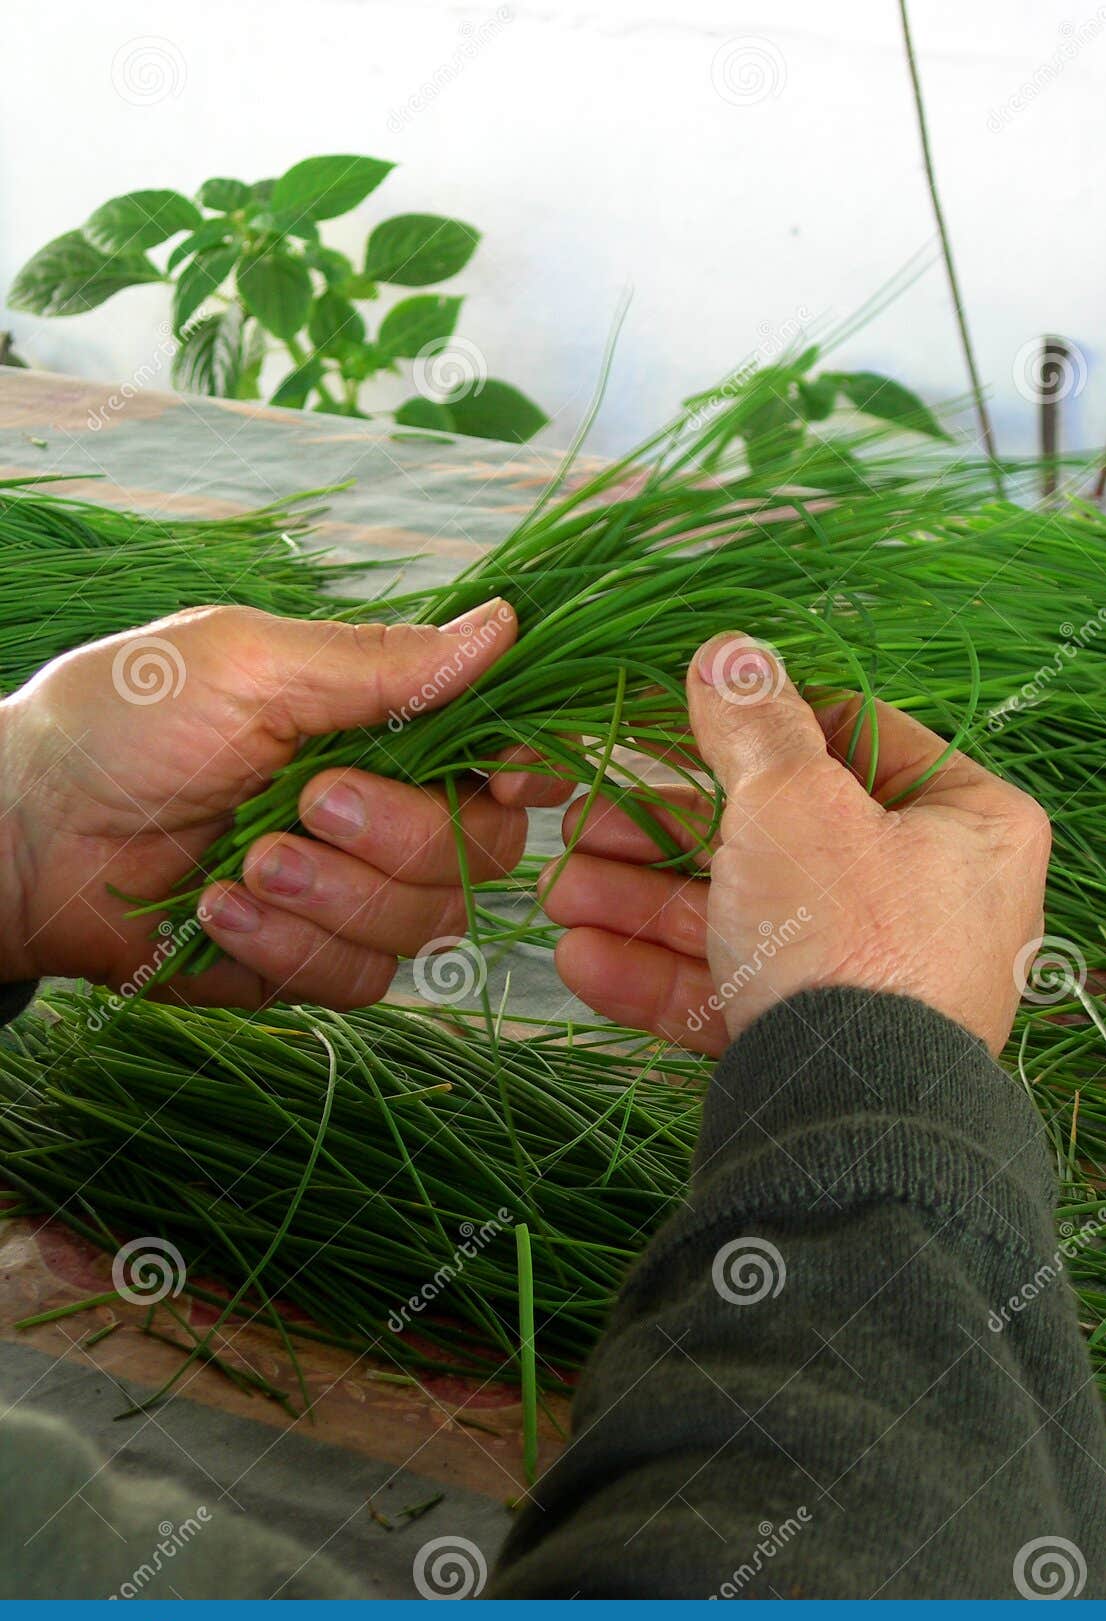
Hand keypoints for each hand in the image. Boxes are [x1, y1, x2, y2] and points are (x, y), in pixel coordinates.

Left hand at [0, 598, 567, 1006]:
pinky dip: (287, 945)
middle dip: (399, 836)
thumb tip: (504, 624)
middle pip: (481, 853)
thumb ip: (383, 663)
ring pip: (424, 925)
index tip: (506, 776)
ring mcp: (347, 893)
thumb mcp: (251, 664)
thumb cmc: (123, 721)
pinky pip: (356, 979)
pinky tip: (219, 911)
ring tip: (240, 862)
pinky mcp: (305, 963)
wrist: (23, 832)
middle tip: (307, 804)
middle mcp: (382, 812)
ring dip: (331, 895)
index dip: (524, 773)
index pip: (502, 758)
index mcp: (382, 728)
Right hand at [541, 633, 1050, 1056]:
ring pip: (739, 917)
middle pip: (775, 837)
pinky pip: (734, 991)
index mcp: (965, 822)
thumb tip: (728, 650)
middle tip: (581, 822)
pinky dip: (657, 972)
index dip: (757, 726)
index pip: (855, 739)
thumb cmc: (847, 933)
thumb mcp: (792, 800)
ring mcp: (874, 980)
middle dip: (659, 833)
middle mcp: (930, 900)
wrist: (853, 1121)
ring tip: (557, 893)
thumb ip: (753, 722)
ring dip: (640, 902)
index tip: (673, 722)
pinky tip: (578, 959)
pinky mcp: (823, 1045)